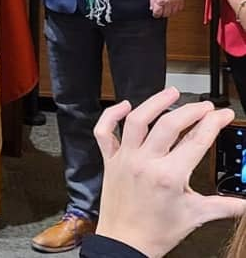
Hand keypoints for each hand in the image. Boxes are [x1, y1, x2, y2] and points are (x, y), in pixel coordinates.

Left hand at [93, 86, 244, 257]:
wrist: (125, 242)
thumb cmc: (157, 231)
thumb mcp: (195, 216)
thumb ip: (223, 206)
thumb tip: (245, 204)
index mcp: (169, 176)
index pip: (196, 141)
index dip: (213, 123)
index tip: (223, 114)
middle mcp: (146, 162)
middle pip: (169, 125)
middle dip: (191, 111)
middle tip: (206, 105)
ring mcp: (125, 158)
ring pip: (136, 121)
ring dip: (154, 102)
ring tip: (172, 92)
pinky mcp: (110, 160)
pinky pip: (104, 132)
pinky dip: (111, 115)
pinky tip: (125, 105)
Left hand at [149, 0, 184, 18]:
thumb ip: (152, 0)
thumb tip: (152, 8)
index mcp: (160, 0)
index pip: (158, 13)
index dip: (156, 14)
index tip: (156, 14)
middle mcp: (169, 2)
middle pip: (166, 14)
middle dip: (163, 13)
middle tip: (161, 10)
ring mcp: (176, 2)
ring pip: (174, 13)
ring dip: (170, 12)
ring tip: (167, 8)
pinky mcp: (182, 0)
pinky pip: (180, 8)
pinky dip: (177, 8)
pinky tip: (174, 6)